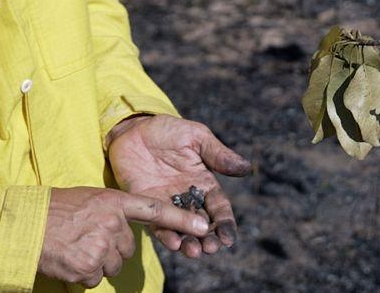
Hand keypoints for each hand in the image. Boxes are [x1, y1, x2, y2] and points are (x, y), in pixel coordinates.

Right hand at [38, 186, 210, 287]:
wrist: (25, 224)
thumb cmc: (53, 210)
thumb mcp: (87, 200)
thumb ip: (111, 212)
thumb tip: (122, 233)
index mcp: (113, 201)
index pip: (156, 210)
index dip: (182, 219)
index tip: (205, 226)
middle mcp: (112, 222)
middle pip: (126, 248)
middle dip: (109, 248)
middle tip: (84, 238)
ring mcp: (102, 245)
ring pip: (112, 264)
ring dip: (95, 262)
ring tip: (74, 247)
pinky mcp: (90, 266)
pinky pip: (95, 278)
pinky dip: (82, 274)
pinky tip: (68, 259)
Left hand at [105, 115, 251, 258]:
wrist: (133, 128)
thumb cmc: (167, 130)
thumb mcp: (196, 137)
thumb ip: (218, 154)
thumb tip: (247, 168)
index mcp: (204, 183)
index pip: (219, 208)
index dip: (225, 224)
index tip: (228, 238)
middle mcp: (188, 198)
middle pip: (202, 225)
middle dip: (208, 239)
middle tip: (211, 248)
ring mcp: (167, 204)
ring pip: (181, 229)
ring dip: (189, 243)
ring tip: (193, 251)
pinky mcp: (146, 205)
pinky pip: (157, 224)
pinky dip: (166, 235)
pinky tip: (173, 242)